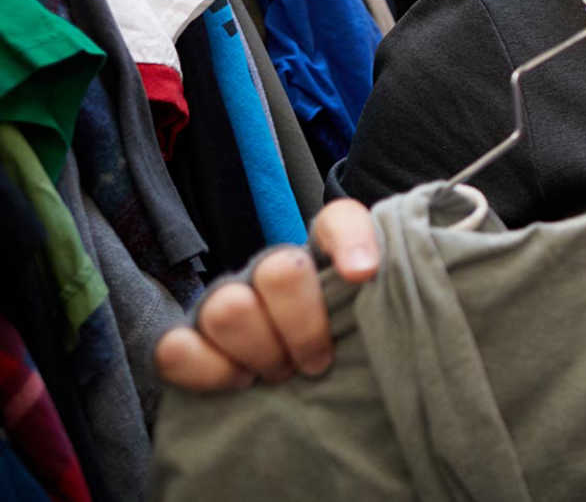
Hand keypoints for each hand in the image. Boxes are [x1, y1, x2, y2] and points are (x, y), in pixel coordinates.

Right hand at [153, 199, 381, 389]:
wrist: (293, 389)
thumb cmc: (337, 350)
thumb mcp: (370, 325)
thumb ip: (385, 299)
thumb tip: (371, 277)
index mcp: (321, 257)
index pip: (339, 221)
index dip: (351, 241)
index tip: (364, 275)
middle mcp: (269, 269)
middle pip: (278, 271)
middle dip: (302, 328)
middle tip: (317, 363)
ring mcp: (223, 302)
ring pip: (227, 309)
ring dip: (260, 353)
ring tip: (280, 376)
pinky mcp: (185, 342)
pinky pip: (175, 349)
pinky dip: (208, 372)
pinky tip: (239, 382)